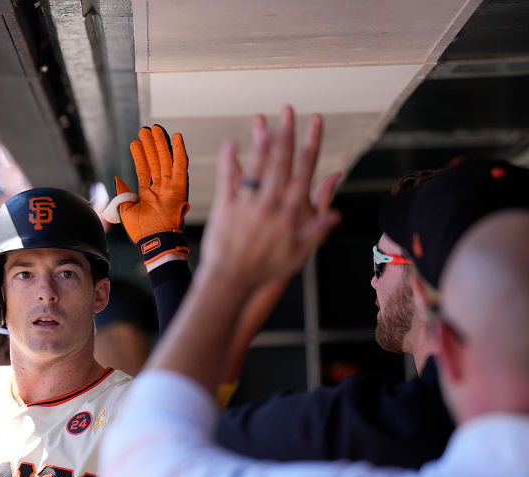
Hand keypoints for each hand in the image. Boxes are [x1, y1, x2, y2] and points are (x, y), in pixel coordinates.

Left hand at [114, 124, 189, 241]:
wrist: (155, 241)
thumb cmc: (142, 232)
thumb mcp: (125, 211)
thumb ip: (122, 194)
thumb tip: (117, 179)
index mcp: (147, 194)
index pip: (143, 170)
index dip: (140, 156)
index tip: (136, 142)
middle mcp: (160, 189)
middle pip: (155, 161)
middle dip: (150, 145)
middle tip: (146, 130)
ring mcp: (170, 187)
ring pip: (165, 160)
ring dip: (161, 144)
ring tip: (155, 129)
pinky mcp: (180, 187)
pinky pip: (180, 166)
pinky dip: (179, 151)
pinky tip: (176, 137)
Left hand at [199, 106, 341, 289]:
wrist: (231, 280)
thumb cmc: (267, 270)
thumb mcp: (299, 254)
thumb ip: (317, 230)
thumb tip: (336, 212)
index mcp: (290, 214)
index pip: (305, 172)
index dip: (312, 144)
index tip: (316, 123)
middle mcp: (269, 206)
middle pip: (280, 163)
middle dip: (286, 134)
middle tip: (288, 110)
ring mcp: (246, 206)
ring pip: (256, 168)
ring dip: (260, 142)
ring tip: (264, 120)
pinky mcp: (225, 208)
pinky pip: (227, 179)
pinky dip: (230, 161)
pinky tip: (232, 143)